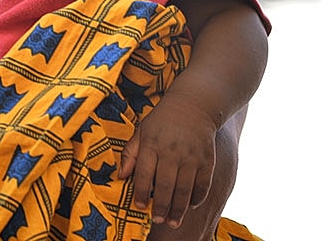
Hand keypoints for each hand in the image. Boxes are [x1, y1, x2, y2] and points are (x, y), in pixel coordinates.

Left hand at [118, 92, 217, 228]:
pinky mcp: (207, 159)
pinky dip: (197, 198)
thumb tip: (121, 176)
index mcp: (152, 144)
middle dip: (162, 207)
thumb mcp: (141, 131)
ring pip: (185, 189)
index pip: (145, 174)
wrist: (193, 105)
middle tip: (158, 220)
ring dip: (179, 209)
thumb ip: (130, 153)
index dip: (142, 193)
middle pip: (166, 186)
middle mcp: (172, 151)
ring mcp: (191, 156)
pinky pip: (203, 184)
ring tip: (173, 222)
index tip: (140, 207)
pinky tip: (190, 206)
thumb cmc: (162, 121)